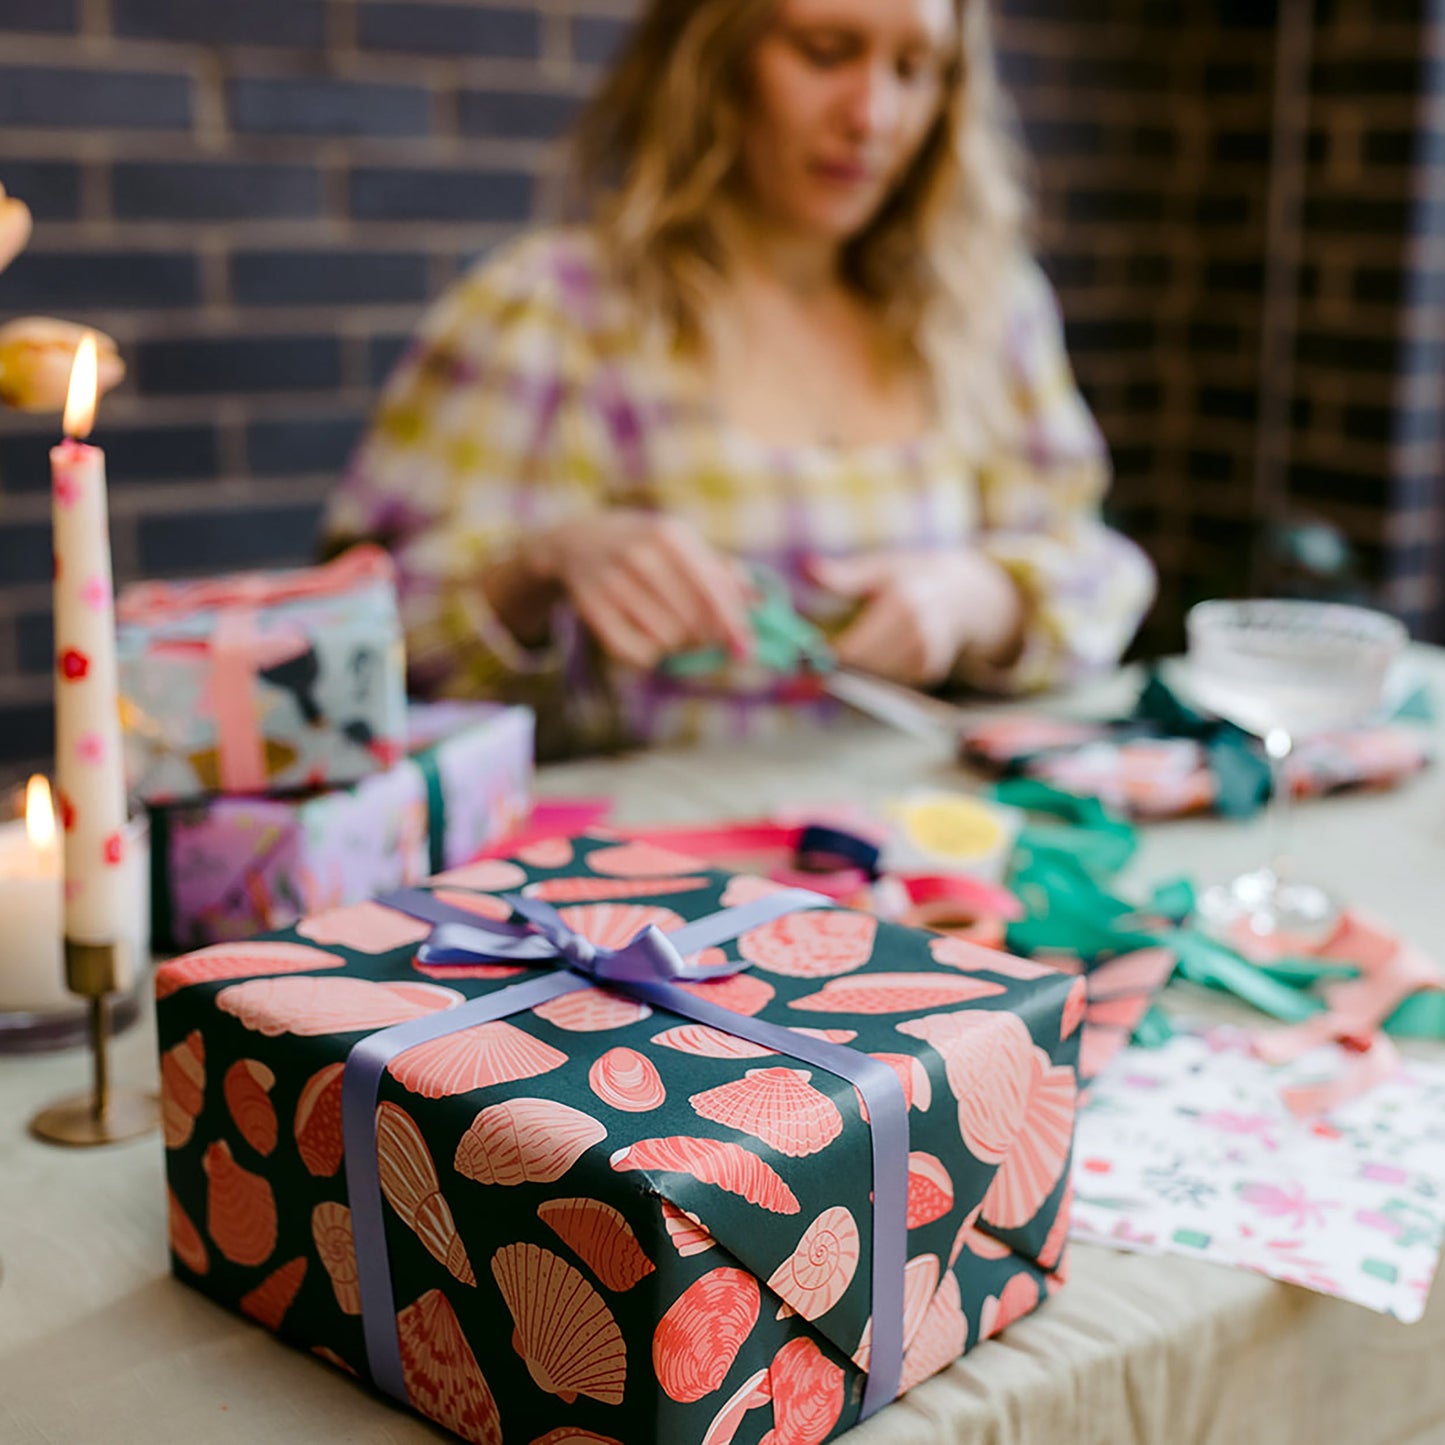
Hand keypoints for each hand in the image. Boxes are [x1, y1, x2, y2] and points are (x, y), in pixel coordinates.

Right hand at [526, 511, 752, 669]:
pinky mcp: (592, 609)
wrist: (575, 542)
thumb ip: (720, 569)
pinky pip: (637, 652)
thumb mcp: (680, 543)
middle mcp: (640, 555)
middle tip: (703, 636)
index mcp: (670, 535)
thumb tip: (759, 600)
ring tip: (666, 624)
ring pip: (667, 639)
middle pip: (693, 621)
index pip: (711, 589)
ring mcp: (613, 582)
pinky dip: (649, 654)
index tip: (746, 649)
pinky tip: (645, 636)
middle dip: (705, 636)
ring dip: (676, 643)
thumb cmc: (643, 545)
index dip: (732, 624)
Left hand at [808, 548, 1023, 685]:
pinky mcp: (931, 669)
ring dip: (858, 672)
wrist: (963, 594)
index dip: (825, 657)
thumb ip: (843, 576)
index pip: (854, 648)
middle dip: (836, 668)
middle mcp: (919, 633)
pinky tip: (880, 655)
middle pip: (863, 667)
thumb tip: (807, 567)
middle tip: (811, 670)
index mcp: (902, 605)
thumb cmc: (911, 577)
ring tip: (846, 656)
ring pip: (876, 677)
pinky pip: (892, 681)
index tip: (803, 660)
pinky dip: (879, 673)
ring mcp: (928, 654)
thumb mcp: (879, 568)